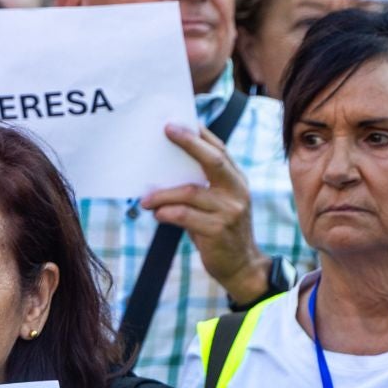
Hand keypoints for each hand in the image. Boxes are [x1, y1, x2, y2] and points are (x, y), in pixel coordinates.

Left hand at [142, 124, 267, 299]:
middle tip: (166, 131)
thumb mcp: (217, 204)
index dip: (200, 135)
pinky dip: (167, 213)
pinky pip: (185, 216)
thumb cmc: (220, 230)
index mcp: (237, 181)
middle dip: (189, 143)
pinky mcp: (218, 230)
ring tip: (146, 199)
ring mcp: (230, 210)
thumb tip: (165, 167)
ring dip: (163, 194)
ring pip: (190, 192)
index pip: (220, 150)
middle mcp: (238, 191)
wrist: (242, 266)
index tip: (178, 121)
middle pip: (213, 160)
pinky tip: (157, 214)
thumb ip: (201, 185)